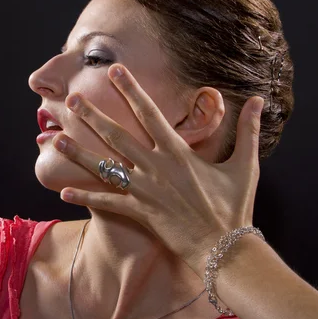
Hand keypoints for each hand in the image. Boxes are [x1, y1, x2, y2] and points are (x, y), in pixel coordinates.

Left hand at [53, 63, 264, 274]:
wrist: (225, 247)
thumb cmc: (235, 205)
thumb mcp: (245, 165)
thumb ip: (249, 131)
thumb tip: (261, 100)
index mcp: (178, 152)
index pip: (149, 113)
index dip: (131, 90)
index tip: (114, 71)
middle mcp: (156, 167)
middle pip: (118, 136)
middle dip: (93, 115)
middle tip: (72, 99)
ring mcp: (145, 190)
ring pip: (105, 167)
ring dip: (79, 152)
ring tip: (56, 139)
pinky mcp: (139, 212)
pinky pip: (107, 202)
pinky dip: (85, 196)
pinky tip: (62, 190)